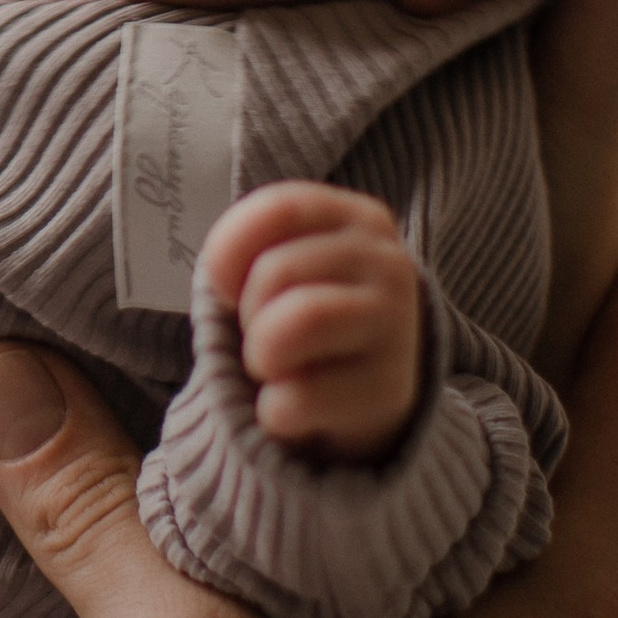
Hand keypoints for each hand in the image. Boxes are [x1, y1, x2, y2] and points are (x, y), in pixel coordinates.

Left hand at [204, 181, 419, 458]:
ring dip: (261, 354)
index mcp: (360, 219)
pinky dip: (274, 409)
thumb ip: (248, 248)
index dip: (230, 251)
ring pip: (296, 324)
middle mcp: (388, 264)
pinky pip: (296, 398)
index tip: (230, 285)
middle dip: (247, 312)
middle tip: (268, 332)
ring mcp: (396, 328)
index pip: (279, 208)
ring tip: (276, 366)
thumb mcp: (282, 260)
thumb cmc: (306, 311)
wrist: (364, 390)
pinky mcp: (388, 393)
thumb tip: (220, 278)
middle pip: (276, 272)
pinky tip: (297, 406)